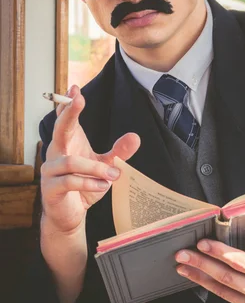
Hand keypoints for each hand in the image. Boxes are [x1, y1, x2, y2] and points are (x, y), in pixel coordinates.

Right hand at [41, 85, 139, 235]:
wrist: (71, 214)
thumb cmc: (84, 185)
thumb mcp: (106, 167)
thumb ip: (118, 152)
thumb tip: (135, 137)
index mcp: (68, 143)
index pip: (65, 120)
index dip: (68, 104)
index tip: (75, 88)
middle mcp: (56, 153)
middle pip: (59, 130)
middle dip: (68, 114)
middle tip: (78, 99)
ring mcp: (50, 171)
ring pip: (70, 162)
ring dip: (94, 167)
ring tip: (112, 175)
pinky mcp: (51, 189)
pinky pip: (69, 182)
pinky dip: (89, 183)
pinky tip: (102, 186)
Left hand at [175, 211, 244, 302]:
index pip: (243, 263)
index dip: (221, 253)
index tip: (204, 244)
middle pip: (226, 278)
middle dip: (201, 265)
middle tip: (182, 254)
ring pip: (223, 292)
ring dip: (200, 278)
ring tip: (182, 266)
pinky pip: (229, 300)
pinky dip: (213, 288)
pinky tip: (200, 277)